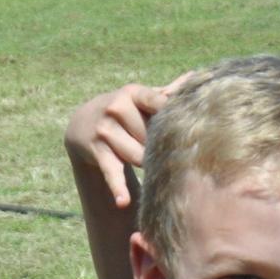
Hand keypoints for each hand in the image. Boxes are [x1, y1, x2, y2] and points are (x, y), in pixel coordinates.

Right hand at [65, 76, 190, 210]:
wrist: (83, 122)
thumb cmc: (125, 111)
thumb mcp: (141, 99)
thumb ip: (166, 93)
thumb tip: (196, 77)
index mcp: (133, 93)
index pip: (159, 103)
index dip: (174, 117)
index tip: (192, 127)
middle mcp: (117, 108)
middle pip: (152, 137)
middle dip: (157, 147)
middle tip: (156, 147)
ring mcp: (106, 131)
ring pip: (138, 157)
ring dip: (145, 163)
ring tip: (142, 158)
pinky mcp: (98, 152)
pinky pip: (112, 172)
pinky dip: (117, 188)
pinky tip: (123, 201)